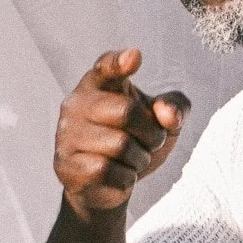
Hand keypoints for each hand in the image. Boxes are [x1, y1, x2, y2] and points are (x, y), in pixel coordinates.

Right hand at [56, 49, 189, 218]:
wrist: (110, 185)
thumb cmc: (137, 141)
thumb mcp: (165, 121)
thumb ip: (176, 106)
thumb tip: (167, 114)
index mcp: (99, 84)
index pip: (106, 67)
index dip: (118, 62)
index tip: (135, 56)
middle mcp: (77, 104)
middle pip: (126, 111)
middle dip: (151, 133)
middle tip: (151, 142)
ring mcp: (67, 134)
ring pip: (119, 145)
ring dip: (139, 158)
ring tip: (133, 160)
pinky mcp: (66, 164)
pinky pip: (107, 170)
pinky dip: (126, 177)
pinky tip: (120, 176)